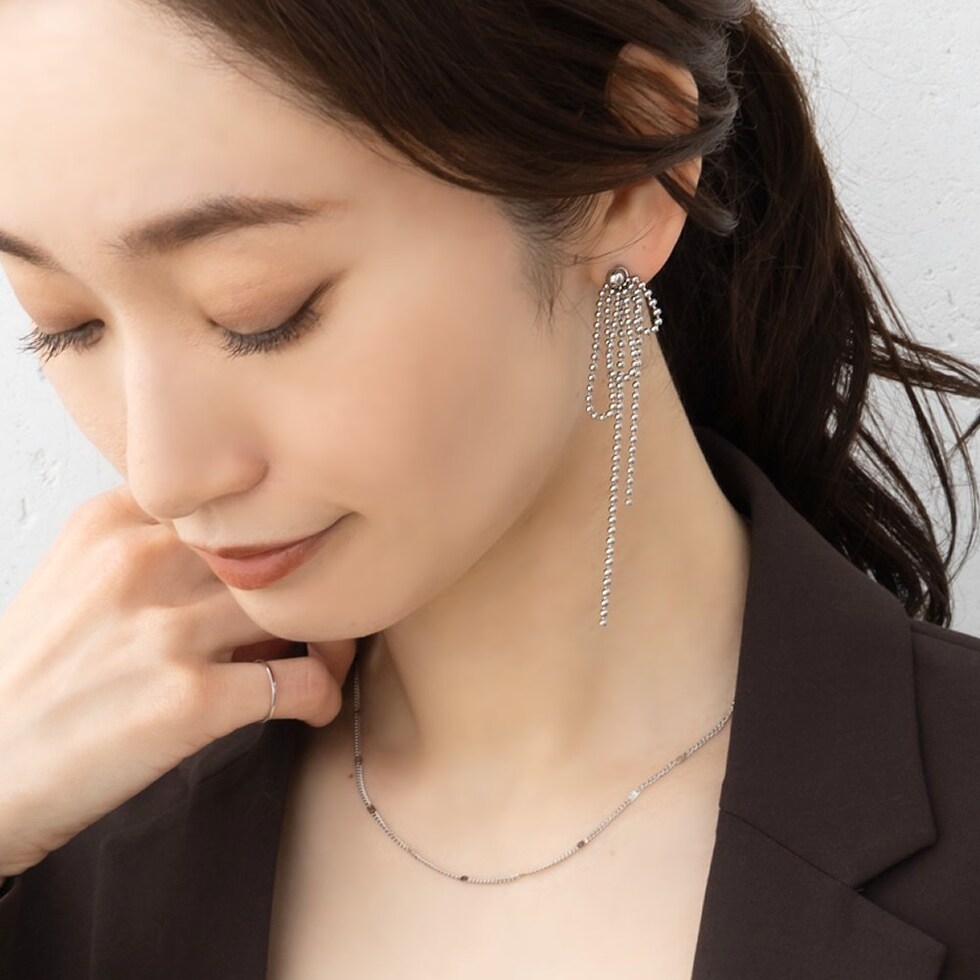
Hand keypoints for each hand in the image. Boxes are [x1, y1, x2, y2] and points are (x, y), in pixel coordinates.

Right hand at [0, 483, 351, 877]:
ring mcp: (166, 629)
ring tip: (328, 659)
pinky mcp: (189, 698)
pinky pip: (301, 681)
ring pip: (298, 606)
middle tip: (330, 614)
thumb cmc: (38, 677)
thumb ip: (154, 547)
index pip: (232, 500)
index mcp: (111, 522)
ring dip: (330, 638)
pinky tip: (315, 707)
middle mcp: (139, 561)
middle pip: (272, 547)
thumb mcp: (77, 578)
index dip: (275, 534)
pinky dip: (323, 694)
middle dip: (313, 582)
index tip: (294, 564)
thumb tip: (249, 555)